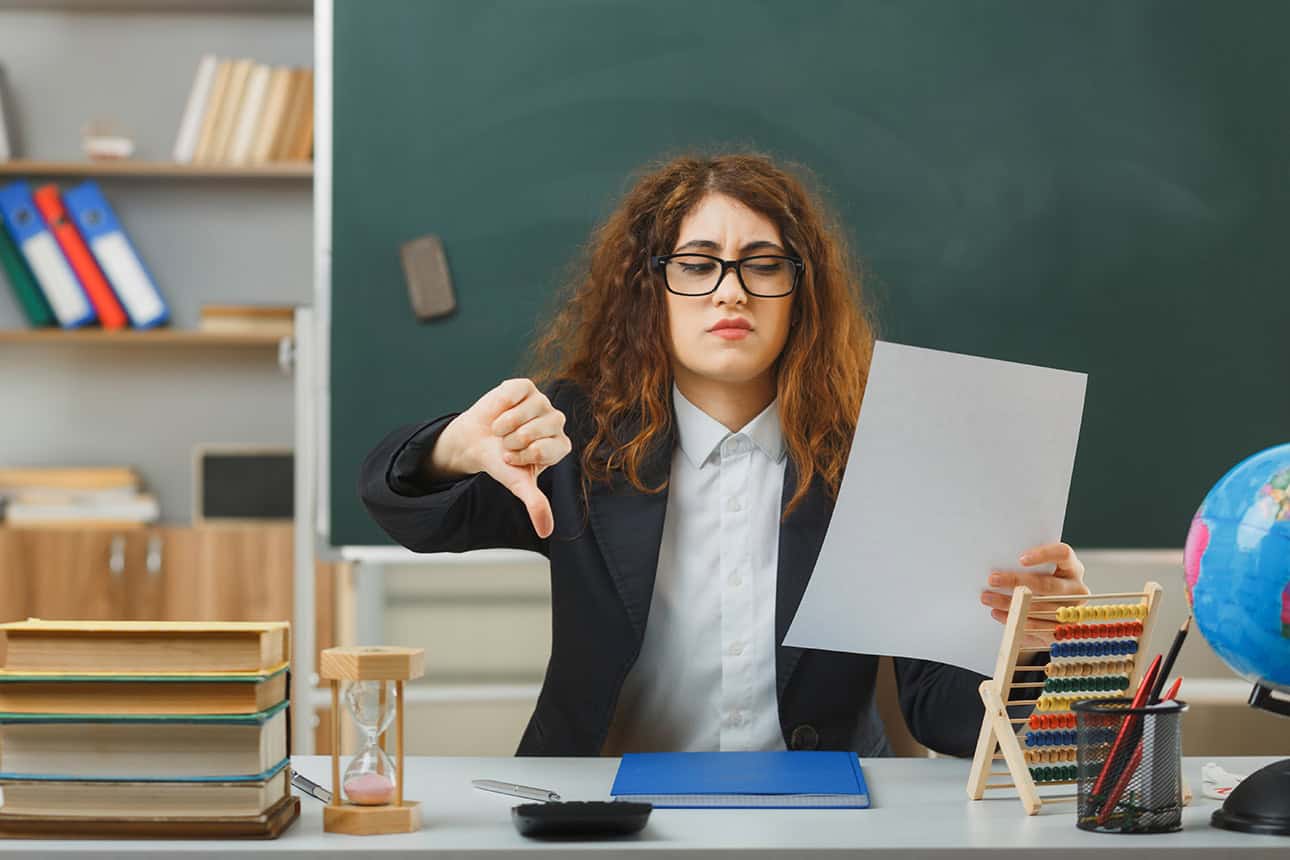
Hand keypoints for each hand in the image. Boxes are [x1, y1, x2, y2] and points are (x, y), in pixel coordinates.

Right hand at [431, 378, 571, 537]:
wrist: (476, 442)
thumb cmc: (501, 462)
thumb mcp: (518, 483)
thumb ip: (535, 503)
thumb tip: (546, 531)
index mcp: (560, 445)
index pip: (547, 449)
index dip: (522, 455)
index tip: (513, 459)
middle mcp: (556, 422)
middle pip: (535, 430)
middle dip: (513, 441)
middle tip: (506, 444)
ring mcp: (542, 403)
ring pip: (525, 412)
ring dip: (505, 425)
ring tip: (500, 430)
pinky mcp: (526, 387)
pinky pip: (515, 393)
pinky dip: (501, 405)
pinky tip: (499, 412)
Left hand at [980, 542, 1089, 649]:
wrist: (1050, 605)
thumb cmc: (1039, 579)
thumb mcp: (1038, 568)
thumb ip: (1024, 565)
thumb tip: (997, 564)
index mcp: (1072, 567)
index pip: (1063, 554)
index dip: (1044, 555)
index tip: (1020, 558)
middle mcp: (1077, 589)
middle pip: (1047, 585)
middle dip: (1016, 582)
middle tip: (992, 579)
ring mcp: (1072, 611)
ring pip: (1040, 608)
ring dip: (1010, 604)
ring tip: (988, 598)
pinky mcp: (1062, 630)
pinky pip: (1037, 628)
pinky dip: (1015, 621)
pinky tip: (998, 614)